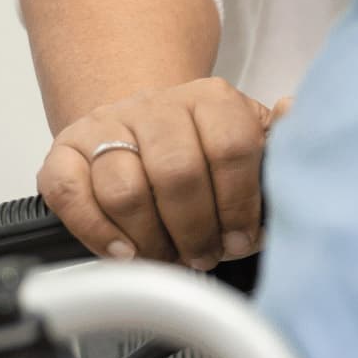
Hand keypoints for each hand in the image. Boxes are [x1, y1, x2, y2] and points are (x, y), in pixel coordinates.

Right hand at [38, 78, 288, 269]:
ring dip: (150, 238)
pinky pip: (69, 192)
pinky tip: (126, 253)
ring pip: (124, 189)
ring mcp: (106, 125)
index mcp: (211, 100)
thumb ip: (280, 136)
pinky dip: (97, 232)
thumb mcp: (253, 138)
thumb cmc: (206, 146)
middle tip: (205, 256)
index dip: (239, 204)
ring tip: (170, 258)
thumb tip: (294, 112)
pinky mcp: (64, 150)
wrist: (146, 127)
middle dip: (195, 229)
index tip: (242, 239)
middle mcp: (156, 106)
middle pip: (177, 173)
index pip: (232, 148)